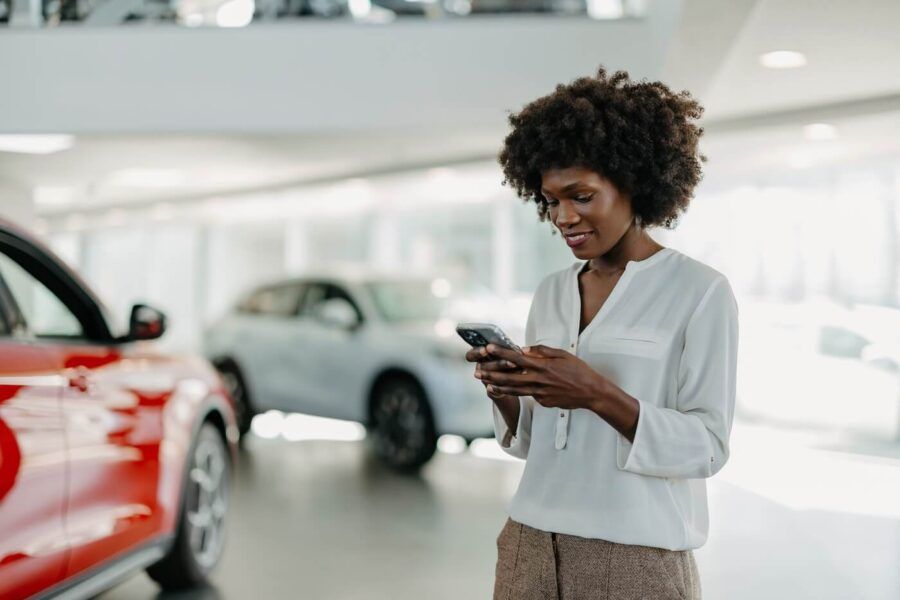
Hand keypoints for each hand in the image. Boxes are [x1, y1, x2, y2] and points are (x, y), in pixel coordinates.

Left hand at [475, 344, 610, 410]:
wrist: (591, 393)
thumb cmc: (578, 371)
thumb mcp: (562, 354)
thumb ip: (542, 351)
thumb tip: (524, 349)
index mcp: (543, 366)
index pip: (517, 358)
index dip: (501, 353)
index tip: (488, 348)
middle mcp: (539, 380)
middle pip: (510, 378)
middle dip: (491, 375)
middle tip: (477, 372)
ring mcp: (540, 393)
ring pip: (514, 390)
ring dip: (498, 387)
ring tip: (485, 384)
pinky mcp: (543, 402)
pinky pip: (528, 395)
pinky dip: (516, 393)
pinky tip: (505, 391)